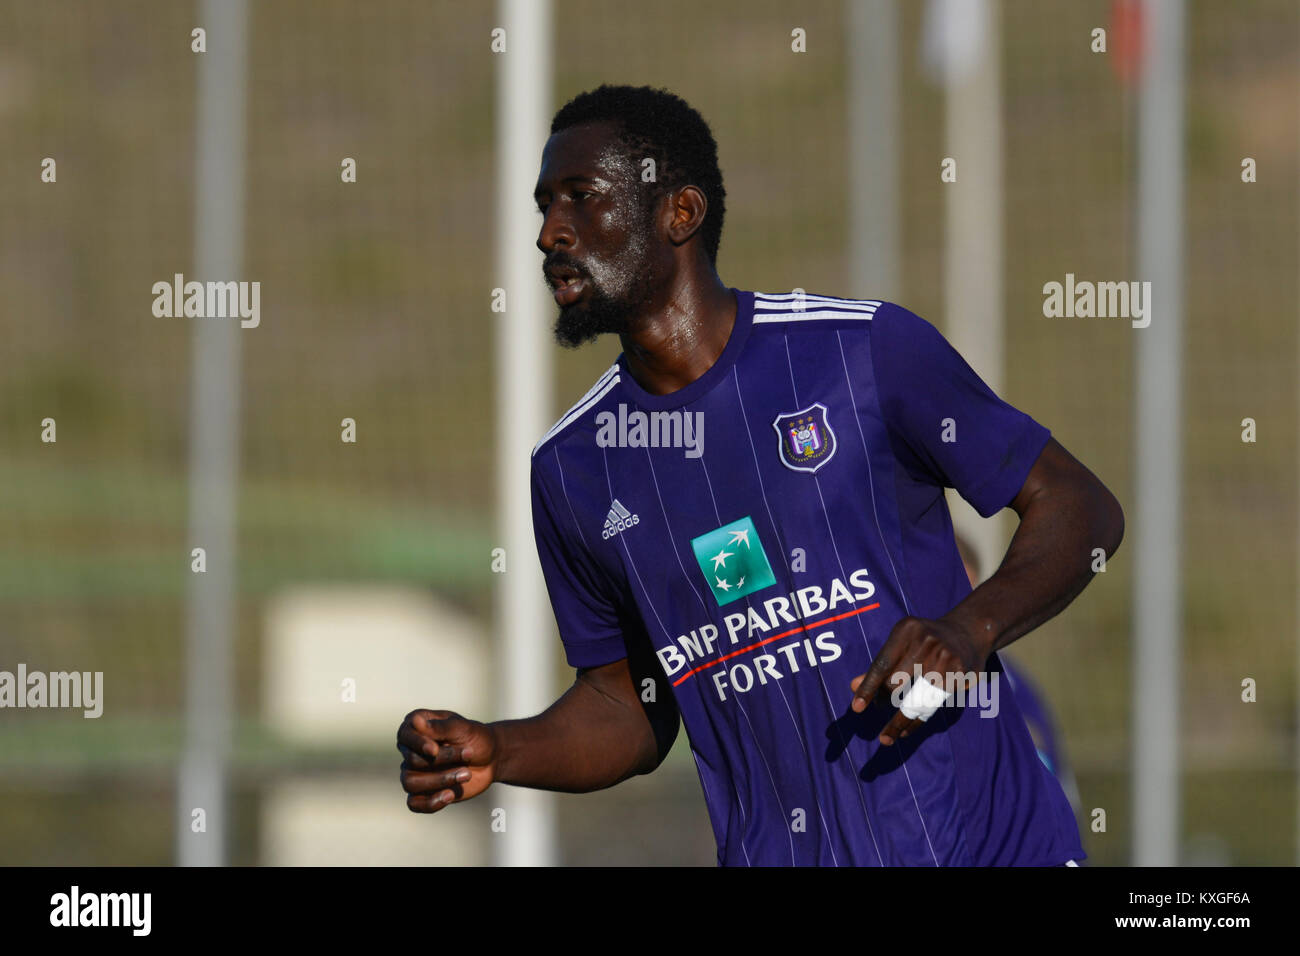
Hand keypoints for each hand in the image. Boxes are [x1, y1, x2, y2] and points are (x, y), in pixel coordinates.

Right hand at [397, 709, 497, 811]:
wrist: (491, 759)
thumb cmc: (475, 738)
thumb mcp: (462, 729)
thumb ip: (439, 727)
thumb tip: (415, 721)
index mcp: (416, 727)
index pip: (404, 735)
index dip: (417, 744)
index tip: (434, 750)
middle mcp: (411, 749)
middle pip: (413, 761)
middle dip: (442, 760)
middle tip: (468, 754)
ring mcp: (414, 772)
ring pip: (410, 783)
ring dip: (439, 781)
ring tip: (466, 775)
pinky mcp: (422, 792)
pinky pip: (414, 803)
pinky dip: (430, 802)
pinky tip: (449, 796)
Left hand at [848, 616, 990, 745]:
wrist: (970, 631)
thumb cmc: (925, 641)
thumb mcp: (902, 644)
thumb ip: (880, 666)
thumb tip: (853, 687)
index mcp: (906, 630)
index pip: (882, 664)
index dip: (868, 688)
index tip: (856, 708)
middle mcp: (926, 641)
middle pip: (897, 683)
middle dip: (884, 700)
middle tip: (878, 709)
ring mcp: (945, 657)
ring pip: (916, 699)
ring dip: (899, 720)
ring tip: (887, 736)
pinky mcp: (960, 674)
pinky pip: (934, 705)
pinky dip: (917, 721)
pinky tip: (906, 730)